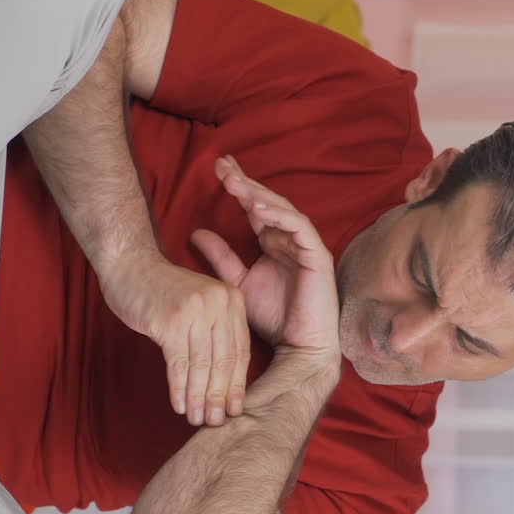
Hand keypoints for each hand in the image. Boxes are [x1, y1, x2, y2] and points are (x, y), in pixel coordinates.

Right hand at [96, 251, 249, 426]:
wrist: (131, 265)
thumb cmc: (165, 291)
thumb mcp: (202, 305)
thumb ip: (216, 333)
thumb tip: (223, 384)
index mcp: (232, 300)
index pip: (240, 351)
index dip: (237, 385)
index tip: (234, 410)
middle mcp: (219, 303)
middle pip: (223, 361)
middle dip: (218, 397)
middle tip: (214, 422)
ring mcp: (195, 311)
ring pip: (202, 365)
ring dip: (198, 398)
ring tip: (195, 419)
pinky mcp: (171, 320)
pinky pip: (178, 363)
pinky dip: (179, 388)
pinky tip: (178, 405)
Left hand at [190, 156, 340, 360]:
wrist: (299, 348)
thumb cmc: (273, 318)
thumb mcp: (238, 283)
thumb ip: (221, 258)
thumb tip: (195, 232)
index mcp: (273, 241)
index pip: (255, 207)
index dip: (238, 187)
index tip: (216, 169)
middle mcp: (289, 238)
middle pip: (268, 202)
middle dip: (246, 182)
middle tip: (222, 165)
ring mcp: (305, 245)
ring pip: (283, 210)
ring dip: (260, 195)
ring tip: (236, 184)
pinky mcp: (318, 255)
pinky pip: (300, 227)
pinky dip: (280, 216)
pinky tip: (259, 209)